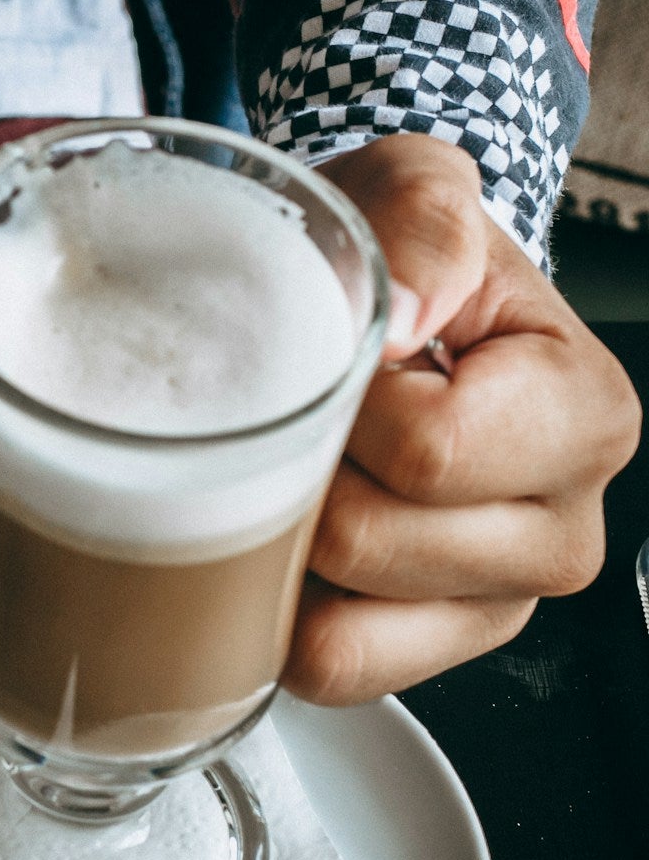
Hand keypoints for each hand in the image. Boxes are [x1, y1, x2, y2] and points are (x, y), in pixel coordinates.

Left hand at [282, 135, 639, 702]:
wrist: (378, 300)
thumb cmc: (399, 254)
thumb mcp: (416, 189)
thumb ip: (423, 220)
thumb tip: (396, 319)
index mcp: (581, 415)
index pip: (427, 451)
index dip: (346, 400)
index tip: (339, 350)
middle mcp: (559, 527)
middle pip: (370, 541)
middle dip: (301, 468)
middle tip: (297, 408)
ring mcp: (493, 602)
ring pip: (343, 627)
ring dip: (281, 541)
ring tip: (295, 462)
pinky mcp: (423, 648)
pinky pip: (324, 669)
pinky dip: (277, 615)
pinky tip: (278, 536)